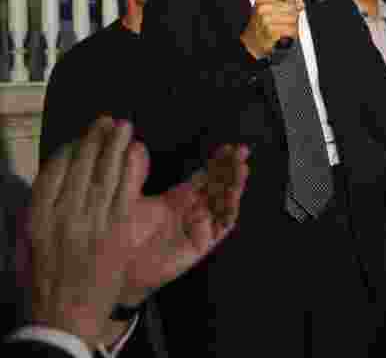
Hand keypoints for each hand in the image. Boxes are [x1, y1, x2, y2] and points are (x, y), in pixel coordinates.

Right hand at [22, 119, 146, 345]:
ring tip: (123, 127)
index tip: (79, 139)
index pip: (52, 172)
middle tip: (107, 121)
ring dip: (114, 147)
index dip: (69, 151)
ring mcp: (89, 223)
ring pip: (103, 175)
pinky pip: (124, 193)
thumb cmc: (47, 279)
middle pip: (80, 168)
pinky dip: (130, 169)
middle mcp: (61, 216)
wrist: (65, 314)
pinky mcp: (115, 232)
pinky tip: (135, 151)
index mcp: (37, 217)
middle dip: (94, 141)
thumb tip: (57, 177)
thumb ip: (42, 209)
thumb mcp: (32, 241)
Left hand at [119, 142, 248, 305]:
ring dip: (235, 187)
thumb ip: (135, 173)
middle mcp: (193, 211)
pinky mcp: (200, 245)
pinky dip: (228, 212)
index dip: (219, 163)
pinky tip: (231, 197)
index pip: (206, 176)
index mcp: (179, 198)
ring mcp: (198, 228)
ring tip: (242, 170)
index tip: (229, 148)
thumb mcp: (128, 198)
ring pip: (224, 204)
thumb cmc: (121, 234)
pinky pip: (220, 227)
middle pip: (219, 187)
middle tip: (242, 152)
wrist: (117, 266)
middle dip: (232, 170)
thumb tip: (137, 145)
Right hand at [239, 0, 302, 58]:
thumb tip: (300, 3)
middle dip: (294, 15)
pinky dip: (291, 34)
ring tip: (284, 28)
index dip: (292, 0)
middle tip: (286, 21)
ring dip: (293, 25)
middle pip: (292, 7)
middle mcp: (263, 9)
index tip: (292, 5)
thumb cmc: (260, 25)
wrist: (251, 43)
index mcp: (262, 0)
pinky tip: (285, 35)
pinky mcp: (272, 32)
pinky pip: (291, 30)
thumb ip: (284, 1)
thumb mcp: (267, 8)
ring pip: (293, 19)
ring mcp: (266, 21)